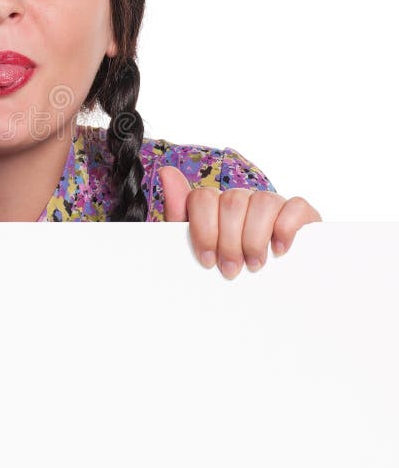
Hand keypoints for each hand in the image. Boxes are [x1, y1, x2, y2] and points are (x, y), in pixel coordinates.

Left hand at [159, 166, 321, 279]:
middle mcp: (242, 199)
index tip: (207, 260)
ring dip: (255, 237)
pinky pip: (295, 206)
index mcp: (215, 204)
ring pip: (262, 201)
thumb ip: (179, 212)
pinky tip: (280, 249)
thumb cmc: (224, 266)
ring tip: (254, 265)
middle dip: (229, 241)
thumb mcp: (196, 247)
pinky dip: (286, 227)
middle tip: (231, 271)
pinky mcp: (301, 214)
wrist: (266, 295)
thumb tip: (166, 172)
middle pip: (232, 202)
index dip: (203, 230)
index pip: (203, 198)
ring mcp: (271, 204)